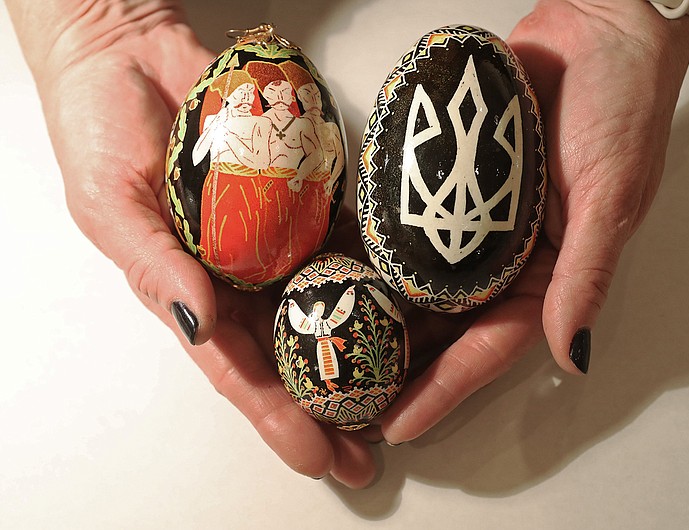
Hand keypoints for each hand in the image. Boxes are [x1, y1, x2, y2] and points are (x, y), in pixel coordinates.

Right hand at [10, 3, 376, 487]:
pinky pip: (345, 232)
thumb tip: (199, 323)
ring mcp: (278, 236)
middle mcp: (243, 273)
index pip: (239, 369)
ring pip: (328, 301)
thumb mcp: (112, 204)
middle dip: (330, 404)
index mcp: (194, 291)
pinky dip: (375, 266)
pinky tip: (409, 299)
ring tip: (405, 388)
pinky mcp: (304, 196)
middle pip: (294, 350)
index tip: (315, 458)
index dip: (275, 417)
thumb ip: (155, 265)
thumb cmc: (101, 129)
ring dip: (364, 347)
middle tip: (371, 447)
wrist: (131, 50)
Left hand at [379, 0, 688, 443]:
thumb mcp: (612, 198)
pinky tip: (335, 275)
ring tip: (330, 353)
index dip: (446, 388)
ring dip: (377, 319)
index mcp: (548, 274)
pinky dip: (373, 254)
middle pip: (444, 326)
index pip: (491, 346)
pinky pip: (404, 229)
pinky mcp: (444, 186)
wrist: (596, 29)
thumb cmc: (623, 109)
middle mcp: (503, 257)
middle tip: (348, 401)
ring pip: (416, 285)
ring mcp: (468, 224)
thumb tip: (571, 355)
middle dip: (398, 368)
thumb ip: (586, 276)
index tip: (399, 424)